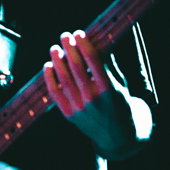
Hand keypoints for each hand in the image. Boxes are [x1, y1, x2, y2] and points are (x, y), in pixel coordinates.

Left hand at [43, 30, 151, 158]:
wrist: (118, 136)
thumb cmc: (121, 105)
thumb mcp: (121, 85)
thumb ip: (109, 66)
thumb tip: (97, 43)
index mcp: (109, 89)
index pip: (93, 61)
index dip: (84, 45)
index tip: (79, 33)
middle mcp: (93, 99)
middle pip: (76, 68)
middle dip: (69, 49)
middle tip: (64, 36)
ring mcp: (80, 108)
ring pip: (64, 79)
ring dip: (57, 61)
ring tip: (54, 49)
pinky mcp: (69, 115)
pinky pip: (55, 94)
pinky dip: (49, 79)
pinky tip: (48, 66)